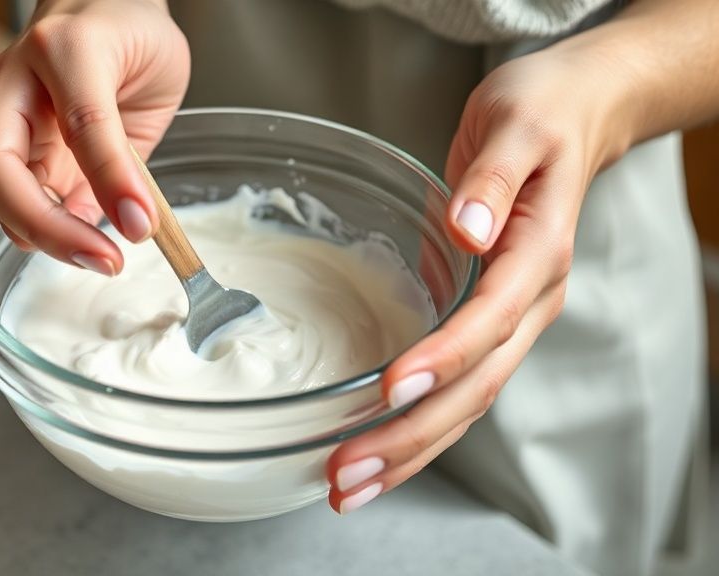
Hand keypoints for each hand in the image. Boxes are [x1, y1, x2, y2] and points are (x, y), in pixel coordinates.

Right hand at [0, 0, 189, 274]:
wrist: (100, 9)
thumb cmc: (129, 31)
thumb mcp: (157, 76)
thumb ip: (133, 149)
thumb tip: (130, 222)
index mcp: (60, 49)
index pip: (79, 122)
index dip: (110, 179)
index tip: (141, 223)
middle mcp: (13, 82)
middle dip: (44, 226)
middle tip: (103, 260)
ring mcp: (0, 116)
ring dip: (39, 233)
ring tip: (97, 255)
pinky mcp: (5, 147)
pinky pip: (8, 198)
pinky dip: (41, 228)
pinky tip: (80, 239)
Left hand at [325, 48, 632, 513]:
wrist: (572, 117)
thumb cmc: (539, 116)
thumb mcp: (515, 126)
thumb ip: (493, 180)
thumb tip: (469, 229)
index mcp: (537, 255)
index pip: (489, 320)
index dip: (443, 358)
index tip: (391, 389)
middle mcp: (529, 303)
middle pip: (476, 387)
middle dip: (411, 436)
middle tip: (348, 472)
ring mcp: (511, 320)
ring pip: (467, 404)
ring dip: (409, 450)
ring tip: (350, 486)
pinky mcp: (488, 323)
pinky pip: (457, 388)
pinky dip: (418, 426)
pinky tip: (378, 451)